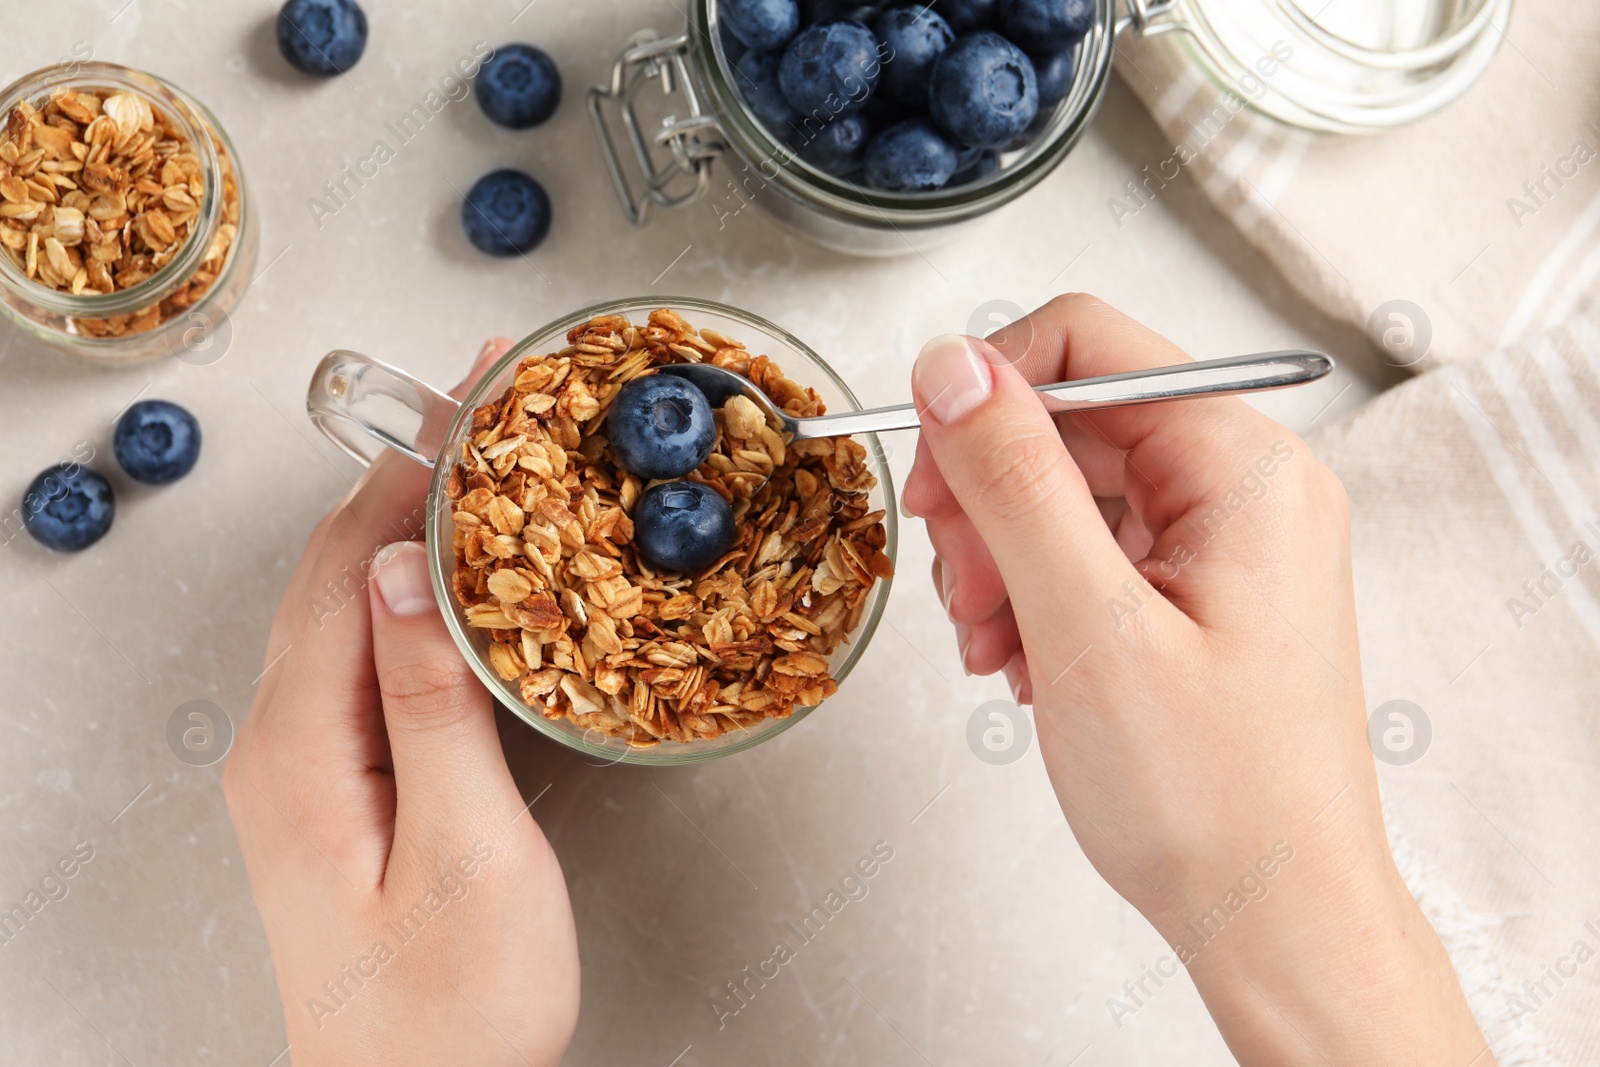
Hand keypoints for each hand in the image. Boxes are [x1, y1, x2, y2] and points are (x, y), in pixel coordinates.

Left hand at [225, 339, 578, 1066]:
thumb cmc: (450, 1013)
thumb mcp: (466, 852)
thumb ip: (435, 704)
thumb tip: (411, 571)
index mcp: (299, 750)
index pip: (347, 565)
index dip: (409, 470)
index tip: (468, 396)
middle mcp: (279, 746)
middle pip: (332, 571)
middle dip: (406, 475)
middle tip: (485, 405)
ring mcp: (298, 767)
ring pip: (343, 606)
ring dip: (407, 526)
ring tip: (480, 467)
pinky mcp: (332, 786)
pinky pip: (358, 655)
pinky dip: (407, 592)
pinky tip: (454, 579)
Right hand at [904, 296, 1488, 1063]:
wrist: (1273, 919)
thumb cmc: (1213, 799)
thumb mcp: (1088, 624)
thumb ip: (1015, 480)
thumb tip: (952, 364)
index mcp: (1244, 467)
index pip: (1089, 344)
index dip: (988, 394)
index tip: (929, 467)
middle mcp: (1244, 488)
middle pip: (1069, 423)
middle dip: (989, 500)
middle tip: (961, 585)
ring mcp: (1221, 543)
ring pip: (1065, 492)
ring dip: (1001, 560)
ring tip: (993, 643)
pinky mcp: (1195, 593)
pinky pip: (1087, 552)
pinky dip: (1033, 597)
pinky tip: (1021, 660)